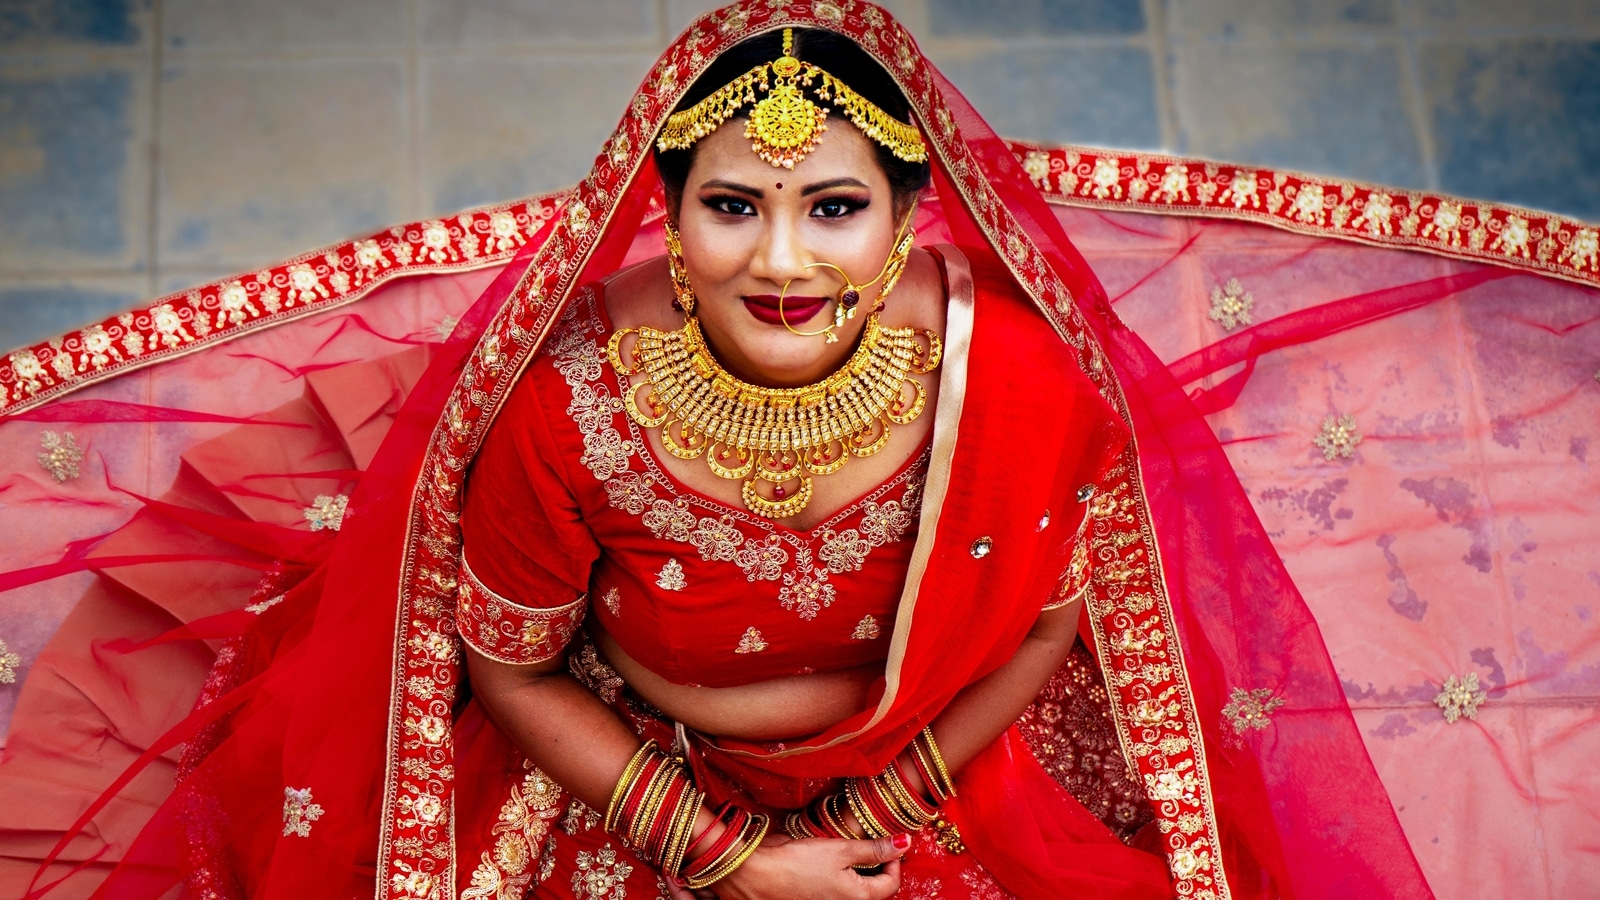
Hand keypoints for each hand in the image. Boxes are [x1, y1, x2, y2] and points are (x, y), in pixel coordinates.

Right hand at [664, 833, 908, 899]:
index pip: (891, 883)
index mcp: (859, 899)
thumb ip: (872, 848)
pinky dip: (835, 875)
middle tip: (865, 842)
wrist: (751, 874)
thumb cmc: (794, 864)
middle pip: (873, 888)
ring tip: (842, 850)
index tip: (888, 842)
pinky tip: (822, 860)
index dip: (894, 860)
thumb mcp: (839, 850)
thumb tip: (904, 843)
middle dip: (873, 865)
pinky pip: (833, 889)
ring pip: (852, 888)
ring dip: (853, 870)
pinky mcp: (812, 898)